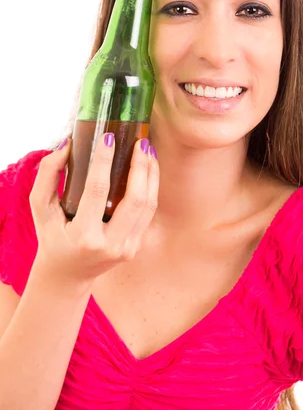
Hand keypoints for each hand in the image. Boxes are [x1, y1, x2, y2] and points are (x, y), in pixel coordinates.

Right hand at [29, 135, 158, 284]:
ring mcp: (127, 248)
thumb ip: (47, 175)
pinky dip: (152, 187)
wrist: (67, 275)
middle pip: (135, 200)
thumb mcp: (40, 209)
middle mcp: (110, 245)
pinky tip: (149, 168)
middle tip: (140, 142)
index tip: (109, 137)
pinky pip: (149, 212)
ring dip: (151, 174)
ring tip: (147, 149)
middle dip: (140, 167)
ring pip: (149, 205)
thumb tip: (66, 146)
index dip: (105, 161)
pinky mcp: (136, 247)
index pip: (98, 191)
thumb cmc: (52, 237)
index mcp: (84, 237)